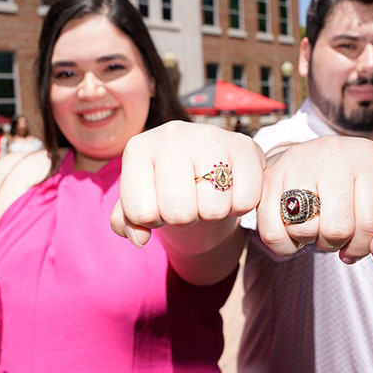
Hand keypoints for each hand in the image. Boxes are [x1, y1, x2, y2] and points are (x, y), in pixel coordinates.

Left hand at [111, 120, 264, 247]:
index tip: (158, 205)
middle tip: (187, 201)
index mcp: (138, 148)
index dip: (152, 220)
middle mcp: (172, 134)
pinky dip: (239, 206)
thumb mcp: (140, 200)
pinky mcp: (245, 145)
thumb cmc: (166, 186)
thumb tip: (139, 238)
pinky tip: (230, 189)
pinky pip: (245, 201)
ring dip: (212, 213)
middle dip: (184, 218)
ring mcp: (210, 136)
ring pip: (213, 209)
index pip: (141, 213)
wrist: (207, 163)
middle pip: (178, 212)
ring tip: (208, 194)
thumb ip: (127, 221)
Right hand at [256, 135, 372, 264]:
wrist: (307, 162)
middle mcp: (333, 152)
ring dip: (309, 241)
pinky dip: (284, 246)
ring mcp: (297, 162)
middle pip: (337, 229)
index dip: (365, 245)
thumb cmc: (349, 192)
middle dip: (335, 243)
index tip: (357, 241)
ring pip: (304, 230)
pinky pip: (273, 233)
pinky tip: (292, 233)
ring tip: (313, 225)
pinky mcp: (268, 177)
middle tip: (332, 232)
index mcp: (367, 157)